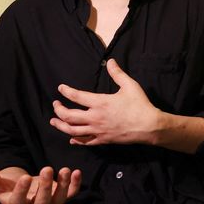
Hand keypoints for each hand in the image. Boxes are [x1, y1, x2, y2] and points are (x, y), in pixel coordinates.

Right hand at [0, 164, 80, 203]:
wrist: (22, 188)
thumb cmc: (7, 187)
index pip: (19, 201)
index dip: (22, 190)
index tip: (25, 176)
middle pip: (42, 202)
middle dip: (46, 186)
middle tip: (47, 168)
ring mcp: (49, 203)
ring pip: (58, 199)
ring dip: (63, 185)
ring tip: (65, 170)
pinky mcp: (59, 196)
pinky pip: (70, 194)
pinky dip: (75, 185)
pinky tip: (76, 172)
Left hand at [50, 58, 165, 145]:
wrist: (149, 126)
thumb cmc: (140, 105)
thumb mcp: (129, 85)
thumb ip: (117, 73)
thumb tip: (110, 61)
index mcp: (100, 103)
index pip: (76, 96)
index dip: (66, 91)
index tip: (61, 88)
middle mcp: (95, 118)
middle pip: (69, 116)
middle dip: (59, 110)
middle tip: (55, 105)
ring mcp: (98, 130)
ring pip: (73, 131)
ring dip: (61, 126)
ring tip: (54, 122)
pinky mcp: (103, 140)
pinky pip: (85, 142)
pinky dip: (76, 140)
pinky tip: (71, 138)